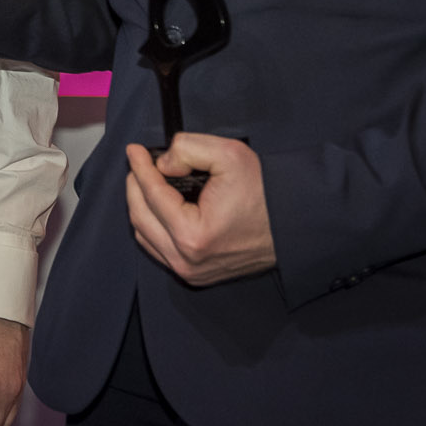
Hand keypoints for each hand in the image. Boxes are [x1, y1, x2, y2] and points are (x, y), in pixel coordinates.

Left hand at [124, 134, 275, 286]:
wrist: (292, 224)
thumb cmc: (265, 192)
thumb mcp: (228, 155)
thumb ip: (187, 149)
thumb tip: (163, 164)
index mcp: (193, 235)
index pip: (151, 195)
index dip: (139, 167)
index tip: (134, 150)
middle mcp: (187, 260)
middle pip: (140, 216)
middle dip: (135, 186)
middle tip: (139, 164)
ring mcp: (191, 272)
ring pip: (144, 236)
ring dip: (141, 206)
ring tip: (148, 182)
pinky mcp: (197, 275)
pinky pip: (159, 249)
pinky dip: (153, 226)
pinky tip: (160, 206)